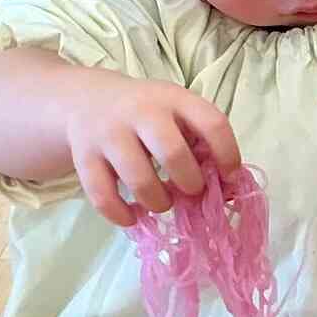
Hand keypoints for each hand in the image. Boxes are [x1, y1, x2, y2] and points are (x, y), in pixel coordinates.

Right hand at [64, 77, 241, 229]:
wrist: (87, 100)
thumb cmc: (149, 115)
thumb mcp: (178, 115)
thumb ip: (204, 145)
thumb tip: (232, 191)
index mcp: (174, 98)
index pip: (213, 124)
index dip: (228, 155)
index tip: (228, 177)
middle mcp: (140, 112)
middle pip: (173, 153)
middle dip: (190, 183)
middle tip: (191, 191)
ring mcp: (108, 133)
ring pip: (139, 180)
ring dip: (159, 202)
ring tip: (163, 203)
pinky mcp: (84, 156)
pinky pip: (102, 195)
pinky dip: (121, 214)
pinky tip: (133, 217)